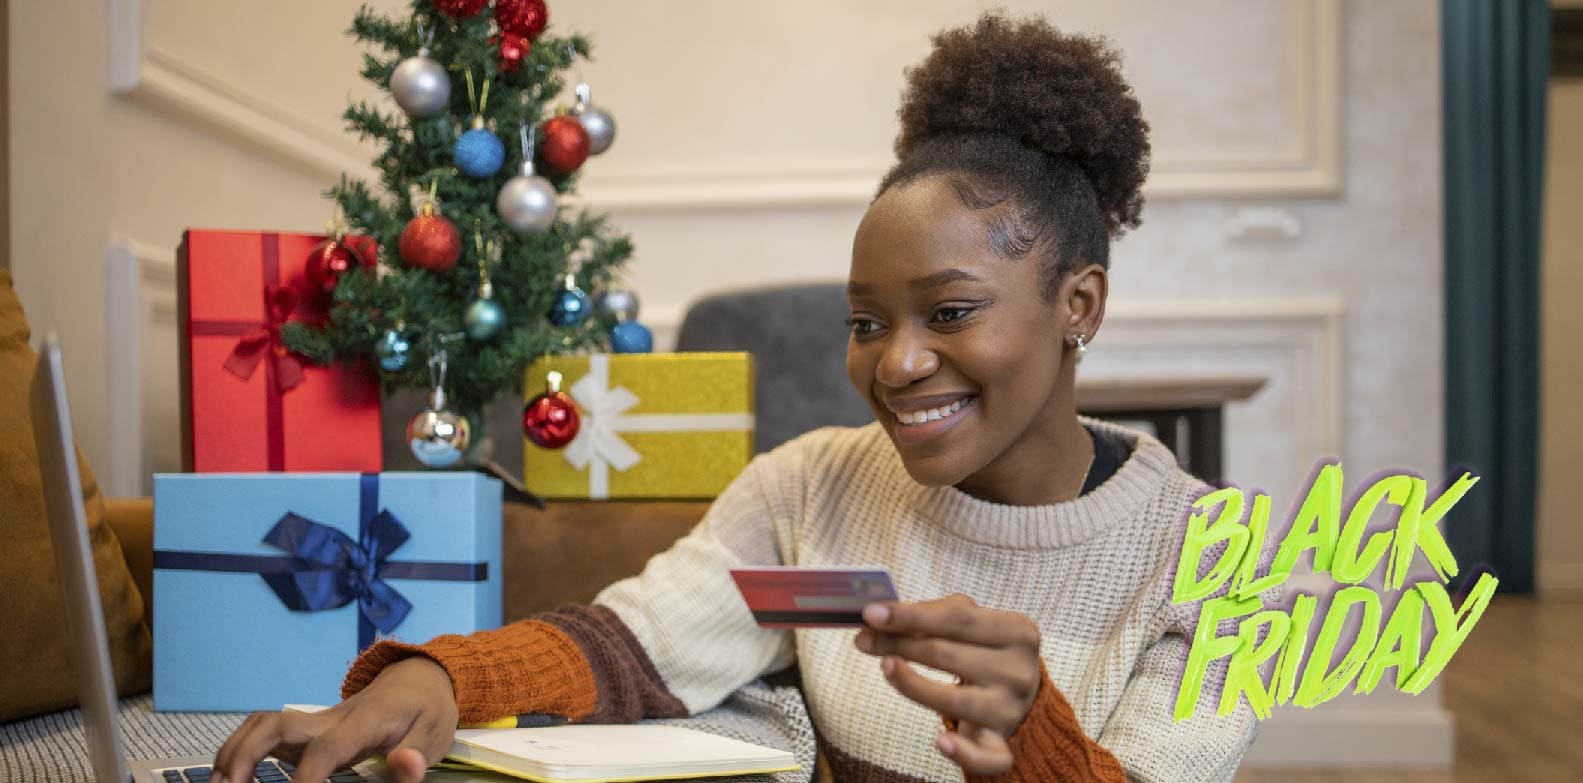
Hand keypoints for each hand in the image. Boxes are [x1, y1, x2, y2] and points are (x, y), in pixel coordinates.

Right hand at [211, 657, 457, 782]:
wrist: (421, 679)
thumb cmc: (426, 711)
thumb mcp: (434, 734)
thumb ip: (417, 753)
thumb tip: (404, 765)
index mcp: (364, 721)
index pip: (326, 750)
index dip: (308, 778)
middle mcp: (331, 717)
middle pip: (276, 724)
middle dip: (246, 755)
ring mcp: (316, 720)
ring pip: (263, 724)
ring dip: (234, 751)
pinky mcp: (309, 728)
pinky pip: (266, 732)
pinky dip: (241, 750)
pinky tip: (229, 776)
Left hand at [853, 594, 1042, 775]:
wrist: (1020, 694)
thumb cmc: (985, 649)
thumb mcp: (972, 621)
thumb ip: (933, 613)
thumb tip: (881, 616)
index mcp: (1018, 631)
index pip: (957, 619)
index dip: (910, 616)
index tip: (871, 614)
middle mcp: (1019, 671)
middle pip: (948, 656)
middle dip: (899, 645)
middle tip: (864, 640)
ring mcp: (1011, 709)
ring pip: (955, 701)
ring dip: (911, 684)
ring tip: (886, 667)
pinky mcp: (1003, 744)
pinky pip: (987, 757)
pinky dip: (963, 753)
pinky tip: (940, 742)